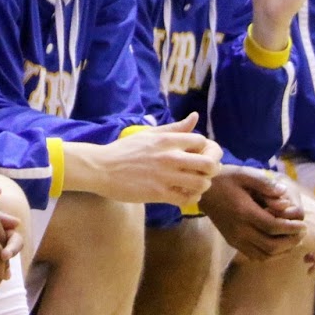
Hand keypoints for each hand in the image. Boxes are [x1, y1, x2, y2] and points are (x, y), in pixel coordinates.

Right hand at [76, 116, 218, 202]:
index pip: (203, 142)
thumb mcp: (149, 134)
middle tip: (205, 171)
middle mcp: (169, 156)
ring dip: (202, 184)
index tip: (201, 154)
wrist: (101, 168)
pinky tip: (185, 193)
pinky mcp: (159, 193)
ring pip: (201, 182)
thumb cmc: (124, 150)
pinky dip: (191, 197)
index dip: (207, 149)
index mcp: (167, 140)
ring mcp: (165, 176)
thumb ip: (174, 128)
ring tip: (195, 183)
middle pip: (209, 163)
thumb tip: (195, 116)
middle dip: (212, 168)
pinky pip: (187, 198)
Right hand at [199, 168, 305, 259]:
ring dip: (282, 250)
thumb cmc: (226, 179)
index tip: (303, 224)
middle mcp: (239, 230)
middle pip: (271, 245)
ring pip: (264, 254)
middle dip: (290, 241)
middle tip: (301, 232)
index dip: (291, 228)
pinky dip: (270, 254)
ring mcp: (235, 238)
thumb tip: (285, 194)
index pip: (273, 227)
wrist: (203, 190)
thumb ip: (266, 184)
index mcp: (244, 212)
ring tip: (293, 239)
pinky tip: (278, 244)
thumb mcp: (246, 174)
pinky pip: (254, 255)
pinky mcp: (232, 242)